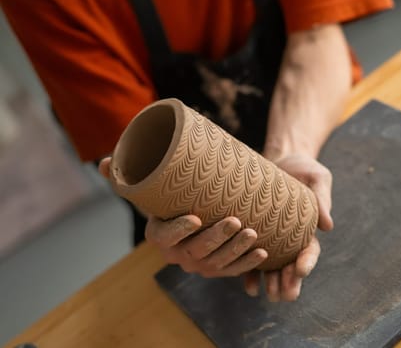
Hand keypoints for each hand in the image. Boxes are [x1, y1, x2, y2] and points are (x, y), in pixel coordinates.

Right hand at [98, 157, 267, 276]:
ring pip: (217, 263)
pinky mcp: (218, 269)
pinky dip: (249, 264)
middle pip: (196, 252)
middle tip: (235, 220)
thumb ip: (128, 178)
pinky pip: (234, 271)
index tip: (194, 218)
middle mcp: (178, 256)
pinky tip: (264, 251)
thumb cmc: (170, 203)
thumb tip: (103, 162)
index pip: (165, 238)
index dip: (179, 231)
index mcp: (159, 237)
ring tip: (253, 233)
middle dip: (216, 238)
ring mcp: (199, 266)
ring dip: (236, 250)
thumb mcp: (150, 192)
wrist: (191, 221)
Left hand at [243, 153, 332, 301]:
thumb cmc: (301, 168)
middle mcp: (289, 240)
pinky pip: (251, 258)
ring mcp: (271, 240)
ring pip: (273, 268)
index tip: (302, 270)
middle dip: (290, 282)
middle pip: (291, 266)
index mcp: (307, 229)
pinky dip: (251, 274)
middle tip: (286, 295)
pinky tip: (248, 286)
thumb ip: (322, 198)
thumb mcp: (317, 178)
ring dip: (272, 283)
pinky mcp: (253, 237)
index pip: (310, 250)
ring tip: (269, 295)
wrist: (278, 159)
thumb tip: (328, 226)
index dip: (307, 261)